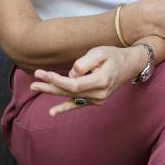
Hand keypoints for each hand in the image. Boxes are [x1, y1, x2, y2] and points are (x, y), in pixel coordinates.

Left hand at [29, 46, 144, 115]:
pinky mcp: (96, 100)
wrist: (131, 65)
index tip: (42, 73)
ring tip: (35, 86)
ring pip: (71, 96)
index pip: (73, 84)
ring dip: (53, 91)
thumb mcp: (100, 52)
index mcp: (100, 81)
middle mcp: (99, 94)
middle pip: (68, 92)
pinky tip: (52, 112)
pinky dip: (65, 107)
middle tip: (32, 83)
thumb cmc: (114, 55)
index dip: (56, 80)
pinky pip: (77, 103)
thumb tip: (71, 74)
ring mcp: (98, 99)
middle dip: (49, 86)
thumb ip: (83, 63)